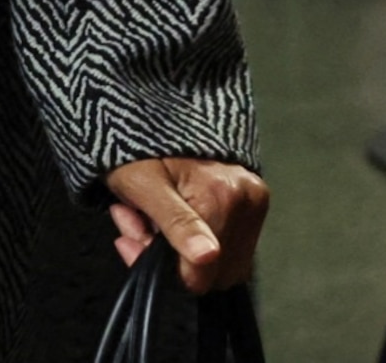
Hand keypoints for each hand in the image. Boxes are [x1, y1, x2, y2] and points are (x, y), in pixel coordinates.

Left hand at [105, 156, 268, 293]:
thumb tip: (207, 257)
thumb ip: (175, 222)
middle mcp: (248, 199)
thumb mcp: (142, 184)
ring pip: (222, 263)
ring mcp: (255, 202)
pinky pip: (229, 246)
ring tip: (151, 219)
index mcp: (222, 195)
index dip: (163, 269)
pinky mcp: (254, 203)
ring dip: (182, 252)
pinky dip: (197, 242)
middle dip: (170, 257)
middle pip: (214, 271)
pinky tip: (171, 218)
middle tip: (136, 225)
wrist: (150, 113)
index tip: (131, 241)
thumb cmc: (135, 149)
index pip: (202, 272)